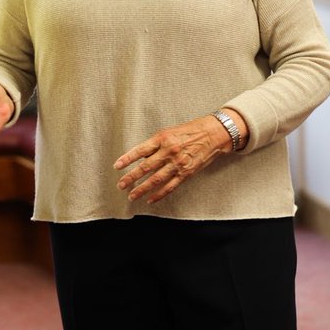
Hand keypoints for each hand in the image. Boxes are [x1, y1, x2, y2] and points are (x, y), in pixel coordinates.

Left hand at [113, 116, 230, 203]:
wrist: (212, 134)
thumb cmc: (190, 130)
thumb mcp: (169, 132)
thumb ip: (155, 144)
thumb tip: (140, 157)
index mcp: (162, 138)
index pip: (140, 150)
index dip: (127, 159)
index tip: (117, 166)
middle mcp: (168, 151)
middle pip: (145, 167)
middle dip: (131, 178)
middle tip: (121, 185)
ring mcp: (177, 164)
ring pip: (156, 180)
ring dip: (142, 189)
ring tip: (132, 196)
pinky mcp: (186, 173)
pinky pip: (170, 186)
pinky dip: (159, 194)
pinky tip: (150, 199)